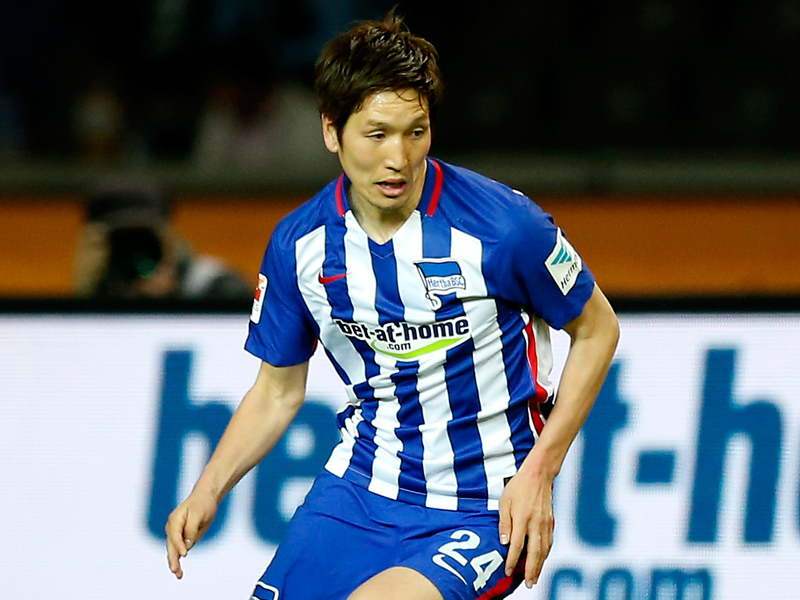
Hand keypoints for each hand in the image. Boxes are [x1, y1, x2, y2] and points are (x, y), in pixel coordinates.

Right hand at [165, 489, 218, 578]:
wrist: (205, 499)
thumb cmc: (202, 505)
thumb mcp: (198, 514)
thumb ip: (191, 529)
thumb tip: (187, 545)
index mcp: (174, 519)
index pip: (175, 535)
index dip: (179, 545)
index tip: (184, 554)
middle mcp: (172, 528)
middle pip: (171, 545)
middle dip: (173, 558)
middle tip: (175, 570)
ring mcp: (175, 534)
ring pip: (173, 550)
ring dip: (174, 563)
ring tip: (178, 575)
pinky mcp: (181, 538)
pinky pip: (178, 551)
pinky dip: (177, 560)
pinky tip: (179, 571)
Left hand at [497, 467, 553, 587]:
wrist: (538, 474)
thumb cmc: (518, 486)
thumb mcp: (505, 501)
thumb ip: (504, 522)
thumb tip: (503, 541)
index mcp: (522, 518)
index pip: (517, 545)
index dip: (512, 560)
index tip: (508, 571)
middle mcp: (535, 523)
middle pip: (534, 552)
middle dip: (531, 570)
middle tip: (528, 584)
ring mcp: (545, 523)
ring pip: (544, 550)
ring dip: (540, 566)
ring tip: (535, 578)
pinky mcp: (550, 522)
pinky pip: (549, 542)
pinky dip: (546, 554)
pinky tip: (542, 561)